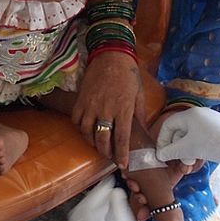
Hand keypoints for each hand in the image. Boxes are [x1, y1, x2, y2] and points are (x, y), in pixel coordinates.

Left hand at [69, 177, 152, 220]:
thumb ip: (119, 208)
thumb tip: (115, 192)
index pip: (89, 206)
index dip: (99, 191)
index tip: (108, 182)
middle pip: (79, 212)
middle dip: (92, 199)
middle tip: (106, 191)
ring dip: (90, 209)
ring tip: (107, 202)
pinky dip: (90, 219)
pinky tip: (105, 216)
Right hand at [72, 52, 142, 167]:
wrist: (111, 55)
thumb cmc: (129, 75)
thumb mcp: (139, 95)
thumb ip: (139, 116)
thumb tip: (142, 133)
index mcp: (123, 109)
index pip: (122, 138)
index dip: (122, 154)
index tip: (123, 165)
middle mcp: (106, 109)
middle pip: (103, 139)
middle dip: (106, 153)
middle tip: (110, 158)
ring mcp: (90, 105)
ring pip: (87, 132)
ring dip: (92, 142)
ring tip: (98, 146)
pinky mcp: (80, 100)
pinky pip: (76, 120)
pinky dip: (80, 128)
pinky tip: (87, 130)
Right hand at [156, 107, 219, 166]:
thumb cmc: (215, 144)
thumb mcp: (189, 149)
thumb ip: (171, 151)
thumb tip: (160, 154)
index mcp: (190, 114)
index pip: (168, 125)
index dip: (162, 140)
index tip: (163, 155)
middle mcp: (199, 114)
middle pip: (179, 131)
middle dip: (177, 149)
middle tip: (181, 162)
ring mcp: (210, 120)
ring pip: (191, 136)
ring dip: (187, 151)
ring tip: (191, 163)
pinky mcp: (219, 128)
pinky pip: (201, 137)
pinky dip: (198, 148)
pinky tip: (201, 158)